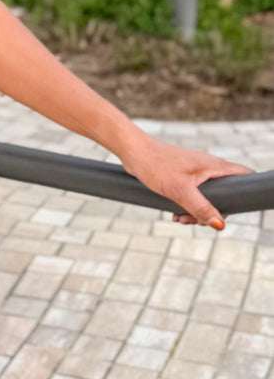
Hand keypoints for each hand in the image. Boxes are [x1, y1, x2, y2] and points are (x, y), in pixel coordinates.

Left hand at [117, 131, 253, 229]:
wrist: (133, 153)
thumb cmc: (156, 166)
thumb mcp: (180, 191)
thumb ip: (201, 208)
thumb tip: (220, 225)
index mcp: (214, 166)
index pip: (244, 175)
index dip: (244, 192)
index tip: (231, 208)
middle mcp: (208, 167)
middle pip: (224, 193)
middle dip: (213, 211)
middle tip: (195, 220)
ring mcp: (196, 171)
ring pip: (207, 196)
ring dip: (197, 211)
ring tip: (179, 219)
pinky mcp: (183, 176)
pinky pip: (193, 194)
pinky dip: (187, 206)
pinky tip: (174, 213)